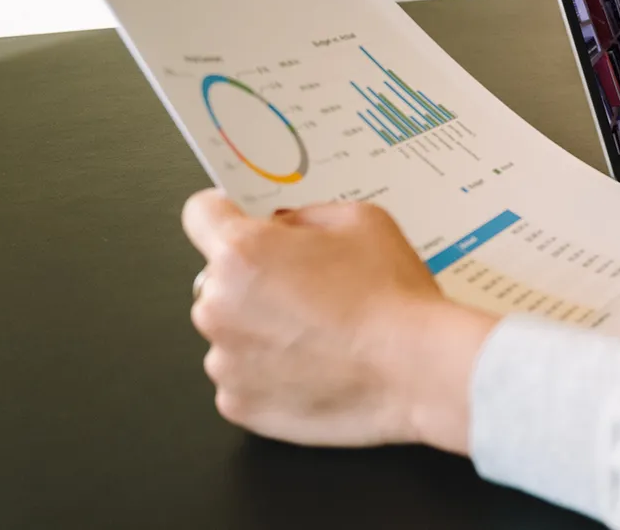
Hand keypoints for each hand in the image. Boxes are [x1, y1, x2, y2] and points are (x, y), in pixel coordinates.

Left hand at [183, 190, 496, 452]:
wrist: (419, 371)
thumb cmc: (393, 298)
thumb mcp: (363, 221)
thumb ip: (307, 216)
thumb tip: (283, 228)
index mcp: (242, 253)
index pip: (200, 215)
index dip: (225, 214)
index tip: (243, 223)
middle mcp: (218, 306)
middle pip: (219, 281)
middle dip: (254, 281)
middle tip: (309, 291)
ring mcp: (225, 362)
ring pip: (230, 333)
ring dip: (260, 331)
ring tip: (320, 337)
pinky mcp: (239, 405)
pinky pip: (243, 379)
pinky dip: (270, 374)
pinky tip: (316, 368)